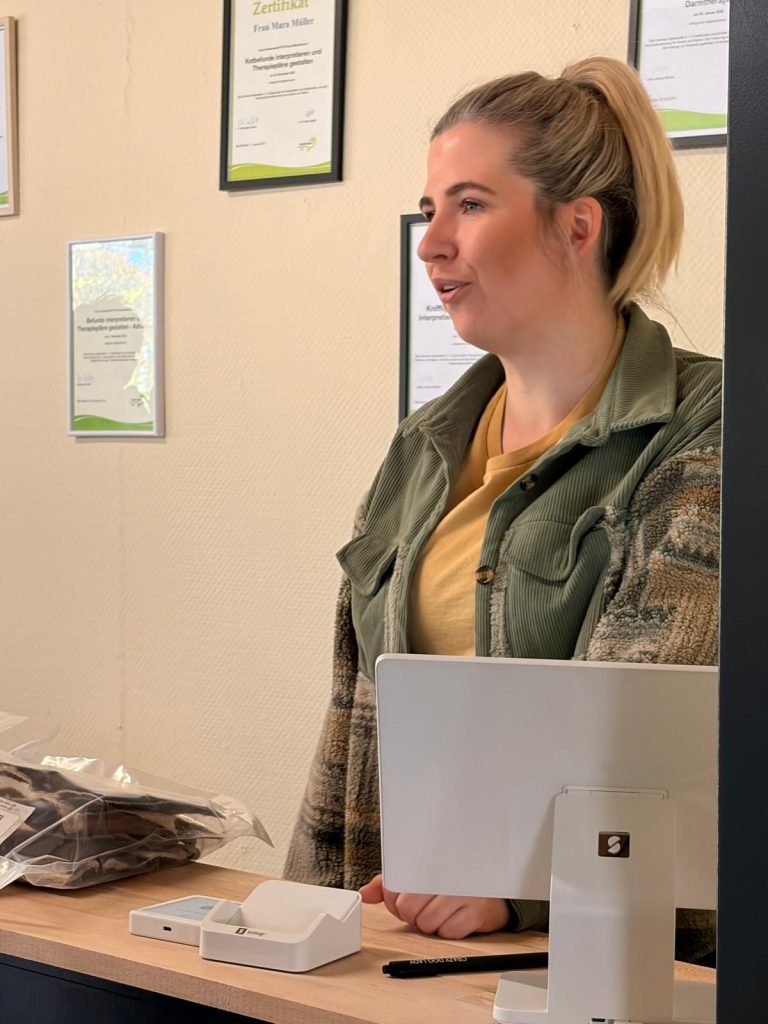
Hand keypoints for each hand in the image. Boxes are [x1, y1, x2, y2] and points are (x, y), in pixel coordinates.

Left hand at [359, 873, 509, 938]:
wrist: (492, 886)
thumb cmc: (450, 881)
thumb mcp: (418, 876)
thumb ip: (389, 885)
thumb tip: (364, 895)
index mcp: (428, 860)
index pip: (394, 887)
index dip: (393, 900)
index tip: (401, 899)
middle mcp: (445, 873)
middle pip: (407, 908)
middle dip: (411, 914)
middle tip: (424, 905)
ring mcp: (463, 891)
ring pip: (425, 923)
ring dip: (430, 922)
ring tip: (442, 909)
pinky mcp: (477, 910)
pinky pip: (447, 932)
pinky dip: (448, 929)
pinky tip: (456, 916)